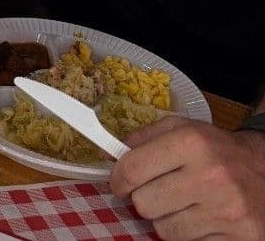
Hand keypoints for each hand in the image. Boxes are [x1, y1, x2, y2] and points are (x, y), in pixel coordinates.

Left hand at [111, 116, 264, 238]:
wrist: (264, 171)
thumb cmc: (216, 149)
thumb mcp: (181, 129)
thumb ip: (143, 137)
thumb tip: (110, 155)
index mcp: (192, 143)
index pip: (133, 169)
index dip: (118, 179)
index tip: (119, 183)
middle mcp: (210, 176)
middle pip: (143, 203)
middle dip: (144, 198)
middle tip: (156, 191)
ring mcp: (226, 210)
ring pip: (163, 229)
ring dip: (166, 218)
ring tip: (182, 203)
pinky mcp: (239, 238)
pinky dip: (188, 233)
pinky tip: (200, 216)